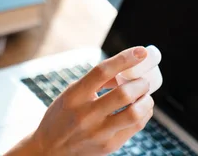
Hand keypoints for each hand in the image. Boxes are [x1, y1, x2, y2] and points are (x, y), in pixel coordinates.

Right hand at [25, 47, 153, 155]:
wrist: (50, 149)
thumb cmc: (61, 117)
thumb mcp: (70, 95)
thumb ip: (93, 83)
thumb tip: (123, 72)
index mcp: (74, 95)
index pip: (102, 71)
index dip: (124, 59)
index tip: (140, 52)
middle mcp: (86, 114)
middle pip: (124, 93)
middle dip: (141, 83)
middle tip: (143, 81)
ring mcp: (99, 132)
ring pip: (135, 113)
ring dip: (146, 100)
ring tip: (145, 95)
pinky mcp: (109, 145)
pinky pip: (135, 127)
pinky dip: (144, 114)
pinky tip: (142, 109)